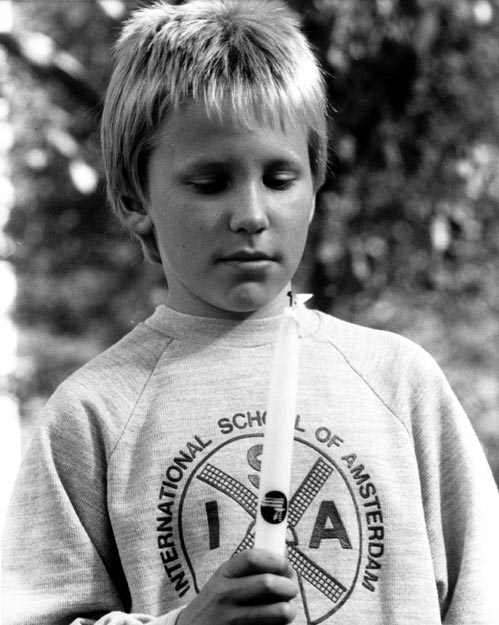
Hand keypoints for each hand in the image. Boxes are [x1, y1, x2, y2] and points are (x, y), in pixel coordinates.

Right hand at [176, 549, 298, 624]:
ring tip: (286, 608)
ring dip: (289, 609)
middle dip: (289, 586)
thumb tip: (284, 560)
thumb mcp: (223, 579)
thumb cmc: (215, 603)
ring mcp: (232, 620)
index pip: (253, 558)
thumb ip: (249, 569)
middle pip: (268, 584)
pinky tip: (273, 624)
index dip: (276, 560)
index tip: (286, 565)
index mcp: (224, 574)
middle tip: (292, 588)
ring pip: (278, 612)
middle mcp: (226, 595)